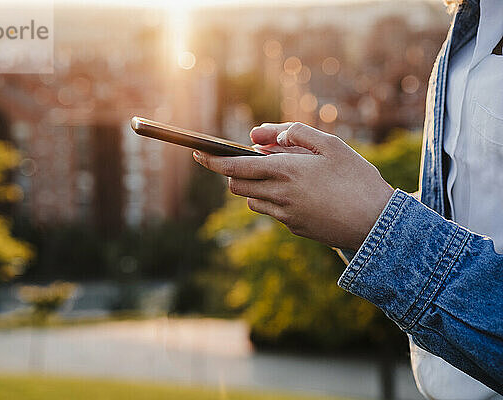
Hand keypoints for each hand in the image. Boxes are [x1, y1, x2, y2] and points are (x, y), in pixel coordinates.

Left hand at [192, 122, 393, 249]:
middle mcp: (280, 196)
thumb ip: (294, 133)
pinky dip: (274, 200)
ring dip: (256, 187)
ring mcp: (285, 216)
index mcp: (286, 171)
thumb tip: (262, 136)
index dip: (211, 161)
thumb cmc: (357, 179)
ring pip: (252, 200)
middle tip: (256, 161)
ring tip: (284, 175)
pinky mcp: (294, 229)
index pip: (234, 168)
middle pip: (236, 186)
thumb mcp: (331, 145)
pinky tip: (300, 194)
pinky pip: (272, 212)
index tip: (197, 154)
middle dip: (236, 173)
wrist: (378, 224)